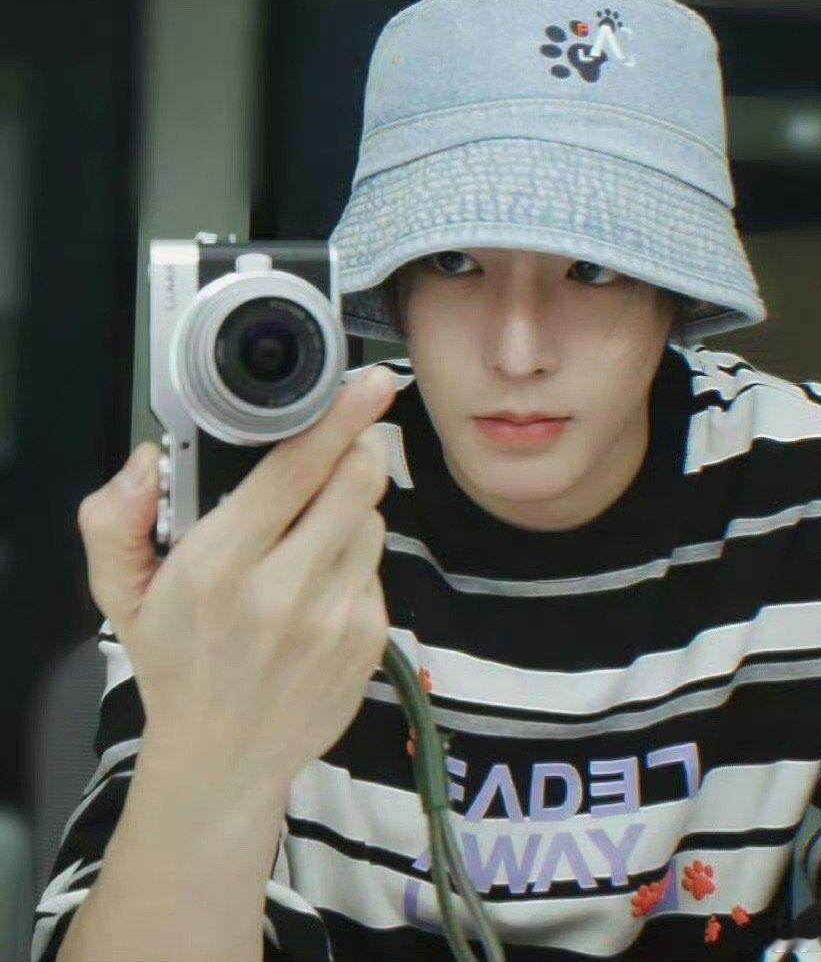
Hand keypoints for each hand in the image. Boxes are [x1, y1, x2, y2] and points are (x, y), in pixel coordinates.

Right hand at [76, 365, 397, 797]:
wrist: (221, 761)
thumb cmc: (176, 662)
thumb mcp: (121, 593)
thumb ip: (116, 519)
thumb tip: (142, 463)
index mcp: (220, 569)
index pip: (296, 470)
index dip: (339, 417)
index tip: (368, 385)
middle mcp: (284, 594)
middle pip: (357, 481)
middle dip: (353, 450)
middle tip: (335, 449)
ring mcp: (334, 622)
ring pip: (371, 519)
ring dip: (349, 509)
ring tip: (305, 537)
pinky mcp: (369, 642)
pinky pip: (377, 568)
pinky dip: (354, 560)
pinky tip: (317, 583)